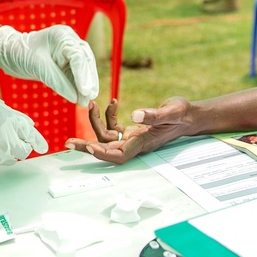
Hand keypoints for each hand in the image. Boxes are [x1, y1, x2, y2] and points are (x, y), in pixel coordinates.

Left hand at [0, 25, 98, 105]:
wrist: (7, 52)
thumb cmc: (20, 53)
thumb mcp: (38, 66)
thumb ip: (58, 81)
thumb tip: (75, 97)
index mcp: (63, 36)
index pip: (78, 56)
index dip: (83, 74)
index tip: (85, 91)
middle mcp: (69, 42)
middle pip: (85, 62)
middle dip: (88, 81)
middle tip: (90, 98)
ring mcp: (68, 52)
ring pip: (82, 70)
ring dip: (85, 86)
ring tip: (86, 103)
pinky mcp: (65, 63)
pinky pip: (74, 76)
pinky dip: (77, 87)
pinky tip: (80, 99)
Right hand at [0, 85, 47, 168]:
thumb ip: (14, 116)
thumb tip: (29, 125)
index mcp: (7, 121)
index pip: (30, 136)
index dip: (37, 142)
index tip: (42, 147)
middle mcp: (1, 139)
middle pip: (21, 153)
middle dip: (20, 148)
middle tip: (12, 140)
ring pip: (5, 159)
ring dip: (3, 151)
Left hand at [65, 98, 192, 163]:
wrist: (189, 115)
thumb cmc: (182, 115)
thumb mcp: (171, 111)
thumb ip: (153, 114)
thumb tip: (133, 114)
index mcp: (143, 143)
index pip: (120, 155)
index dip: (103, 154)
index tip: (89, 147)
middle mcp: (135, 143)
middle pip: (106, 149)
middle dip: (86, 146)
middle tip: (67, 143)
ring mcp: (132, 137)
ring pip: (107, 137)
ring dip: (95, 122)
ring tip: (90, 103)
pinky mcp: (132, 130)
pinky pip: (113, 127)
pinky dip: (108, 115)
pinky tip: (111, 101)